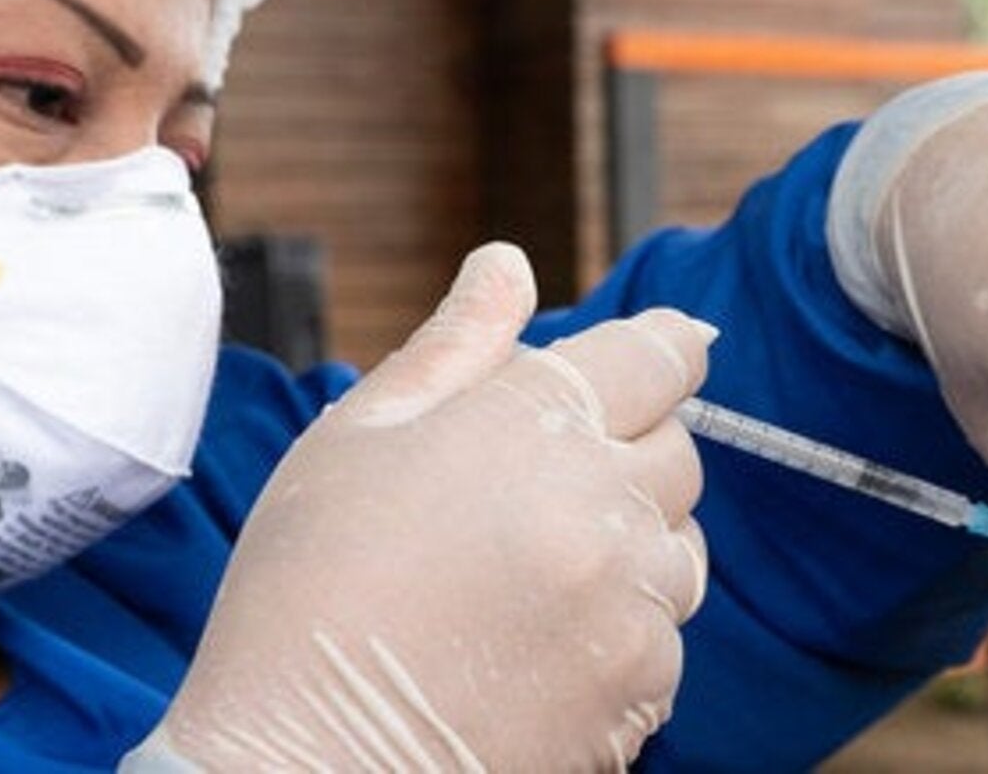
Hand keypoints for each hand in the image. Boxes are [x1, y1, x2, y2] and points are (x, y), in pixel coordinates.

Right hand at [123, 243, 714, 770]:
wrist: (306, 769)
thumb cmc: (307, 596)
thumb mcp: (357, 439)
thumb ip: (454, 344)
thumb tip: (507, 265)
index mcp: (536, 424)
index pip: (654, 356)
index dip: (667, 345)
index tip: (678, 344)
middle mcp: (603, 507)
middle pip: (677, 452)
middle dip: (631, 448)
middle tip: (551, 479)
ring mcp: (631, 604)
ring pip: (681, 545)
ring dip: (634, 539)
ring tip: (537, 568)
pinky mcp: (641, 688)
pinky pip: (669, 632)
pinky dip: (627, 623)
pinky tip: (543, 640)